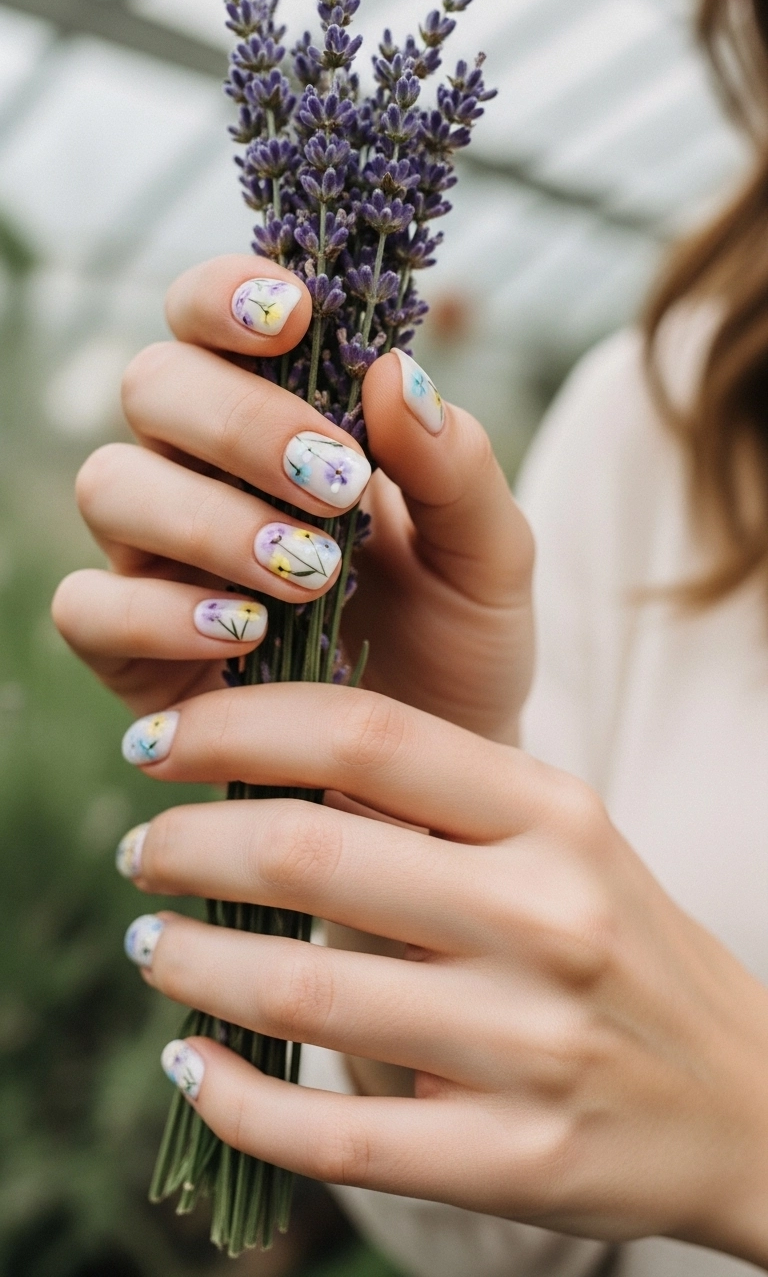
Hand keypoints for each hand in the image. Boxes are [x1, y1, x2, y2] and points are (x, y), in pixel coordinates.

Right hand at [52, 255, 532, 741]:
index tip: (295, 317)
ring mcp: (159, 557)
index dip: (229, 293)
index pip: (211, 314)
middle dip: (238, 423)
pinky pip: (89, 606)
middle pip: (151, 383)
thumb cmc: (460, 637)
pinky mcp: (132, 649)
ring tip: (308, 573)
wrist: (441, 765)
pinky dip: (156, 611)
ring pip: (110, 484)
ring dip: (208, 517)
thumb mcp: (490, 554)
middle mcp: (201, 471)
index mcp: (281, 417)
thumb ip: (457, 464)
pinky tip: (243, 633)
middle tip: (335, 482)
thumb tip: (395, 371)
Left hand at [119, 682, 767, 1267]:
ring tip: (153, 947)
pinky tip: (192, 1065)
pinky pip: (331, 1131)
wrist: (749, 1102)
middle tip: (143, 853)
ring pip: (300, 989)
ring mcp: (529, 1042)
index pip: (364, 734)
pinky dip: (235, 1097)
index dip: (235, 729)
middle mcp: (545, 914)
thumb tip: (269, 767)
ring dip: (191, 964)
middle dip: (186, 847)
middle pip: (310, 852)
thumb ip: (436, 799)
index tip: (160, 744)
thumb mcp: (561, 839)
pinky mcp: (510, 1157)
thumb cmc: (624, 948)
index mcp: (555, 813)